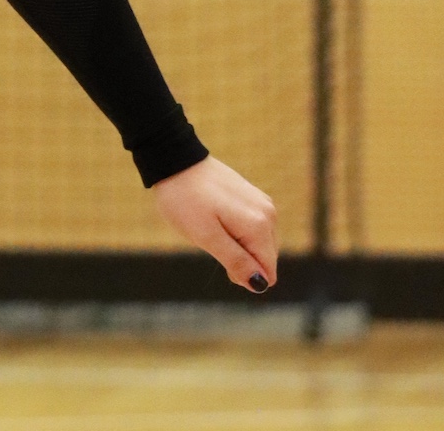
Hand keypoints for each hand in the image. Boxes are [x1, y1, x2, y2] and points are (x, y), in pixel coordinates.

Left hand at [152, 155, 277, 290]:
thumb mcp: (205, 236)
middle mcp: (269, 214)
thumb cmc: (185, 200)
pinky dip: (237, 231)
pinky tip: (217, 217)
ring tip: (212, 226)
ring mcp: (262, 202)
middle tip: (211, 240)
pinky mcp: (252, 196)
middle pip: (265, 259)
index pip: (267, 273)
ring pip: (259, 244)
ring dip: (238, 245)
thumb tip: (262, 285)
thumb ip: (236, 261)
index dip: (243, 275)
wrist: (175, 159)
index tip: (219, 256)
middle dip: (241, 260)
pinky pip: (253, 227)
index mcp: (259, 226)